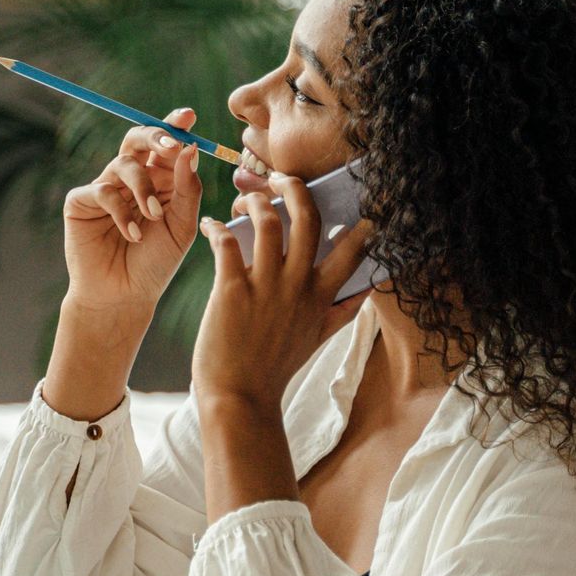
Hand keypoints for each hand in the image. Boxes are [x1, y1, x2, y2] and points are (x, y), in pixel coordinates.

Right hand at [61, 110, 203, 319]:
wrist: (123, 296)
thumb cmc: (155, 263)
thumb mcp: (182, 226)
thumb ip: (187, 189)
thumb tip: (190, 148)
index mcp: (159, 179)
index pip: (166, 143)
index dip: (175, 125)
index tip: (188, 117)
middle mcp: (131, 178)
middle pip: (138, 138)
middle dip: (156, 135)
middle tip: (171, 145)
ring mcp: (105, 187)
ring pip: (125, 164)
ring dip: (143, 188)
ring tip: (153, 217)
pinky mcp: (81, 201)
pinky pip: (103, 190)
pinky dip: (122, 211)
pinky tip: (132, 235)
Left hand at [191, 174, 373, 411]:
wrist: (240, 398)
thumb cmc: (275, 368)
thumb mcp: (317, 339)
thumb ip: (341, 312)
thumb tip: (365, 295)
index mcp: (319, 296)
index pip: (350, 250)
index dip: (358, 225)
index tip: (361, 208)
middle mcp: (297, 286)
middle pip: (307, 219)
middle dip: (297, 188)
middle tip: (284, 177)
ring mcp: (266, 287)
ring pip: (268, 222)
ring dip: (256, 201)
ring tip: (245, 199)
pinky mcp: (232, 290)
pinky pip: (227, 243)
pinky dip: (217, 228)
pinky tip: (210, 225)